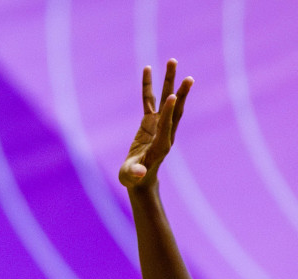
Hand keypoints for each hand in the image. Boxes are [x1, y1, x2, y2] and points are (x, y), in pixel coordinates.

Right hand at [120, 60, 191, 190]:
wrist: (140, 178)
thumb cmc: (134, 179)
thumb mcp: (131, 178)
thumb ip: (134, 173)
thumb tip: (138, 173)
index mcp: (161, 144)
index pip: (166, 124)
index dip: (168, 112)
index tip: (172, 96)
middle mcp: (164, 131)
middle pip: (174, 108)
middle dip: (180, 92)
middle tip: (187, 76)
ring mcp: (158, 124)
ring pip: (165, 99)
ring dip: (169, 81)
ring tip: (172, 61)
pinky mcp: (150, 121)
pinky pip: (149, 100)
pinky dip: (149, 85)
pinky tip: (148, 70)